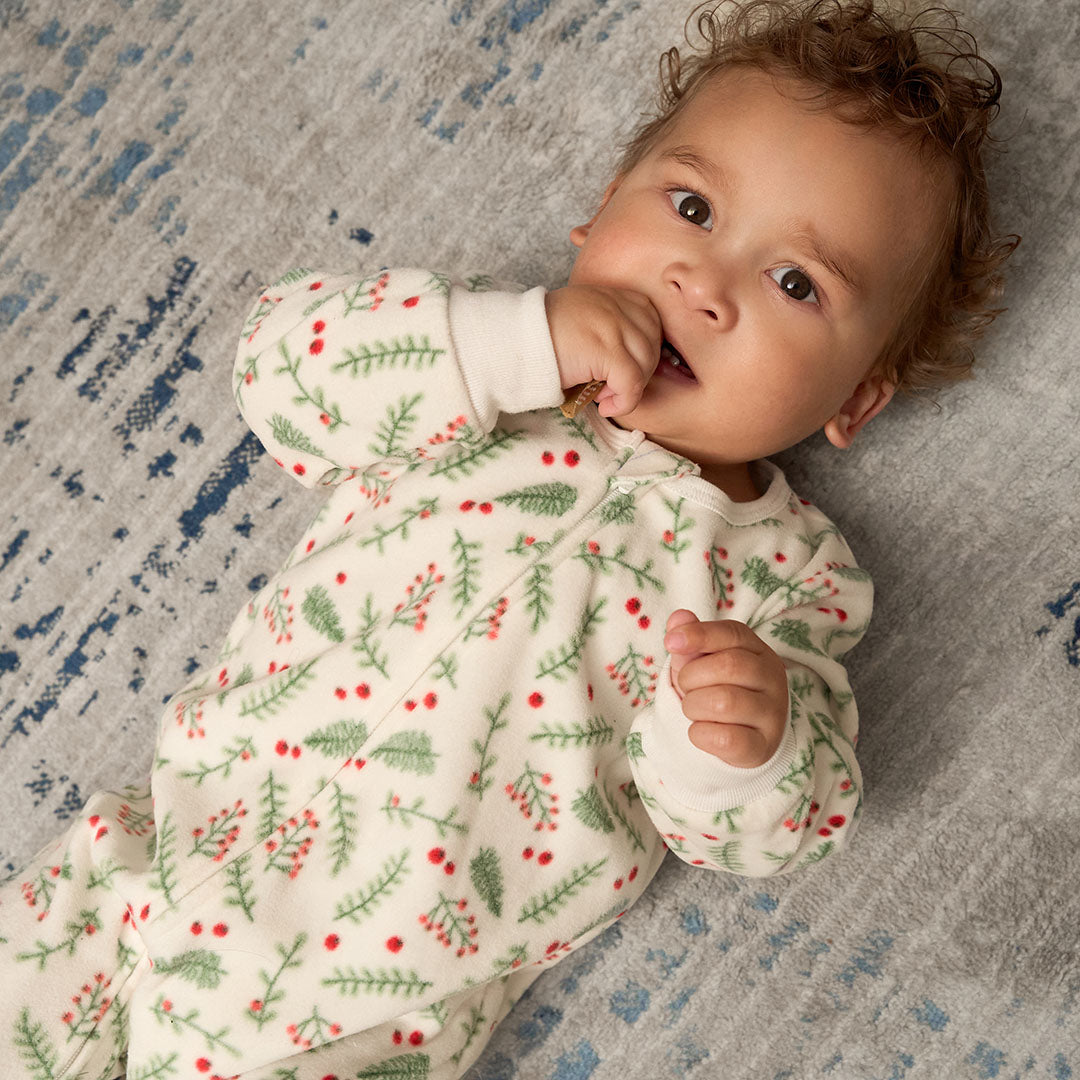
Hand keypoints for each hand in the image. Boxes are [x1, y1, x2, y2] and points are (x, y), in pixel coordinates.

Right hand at [545, 284, 661, 416]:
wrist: (513, 340)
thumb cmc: (540, 337)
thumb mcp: (579, 319)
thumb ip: (604, 327)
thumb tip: (627, 360)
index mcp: (611, 296)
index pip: (650, 320)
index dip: (643, 348)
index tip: (623, 366)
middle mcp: (616, 307)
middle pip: (653, 343)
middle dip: (640, 370)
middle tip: (613, 386)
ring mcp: (613, 327)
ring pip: (646, 365)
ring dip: (629, 388)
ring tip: (605, 396)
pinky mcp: (606, 351)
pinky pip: (632, 383)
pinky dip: (624, 402)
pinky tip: (604, 407)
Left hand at [664, 610, 787, 767]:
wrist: (742, 737)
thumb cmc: (718, 690)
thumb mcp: (702, 662)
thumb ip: (692, 640)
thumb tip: (678, 618)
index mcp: (758, 651)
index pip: (732, 633)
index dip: (698, 635)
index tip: (670, 643)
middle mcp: (772, 678)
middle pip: (728, 666)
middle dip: (692, 677)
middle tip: (687, 687)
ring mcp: (772, 713)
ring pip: (723, 703)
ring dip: (693, 706)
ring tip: (695, 709)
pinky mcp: (763, 746)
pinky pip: (724, 738)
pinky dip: (700, 734)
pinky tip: (702, 731)